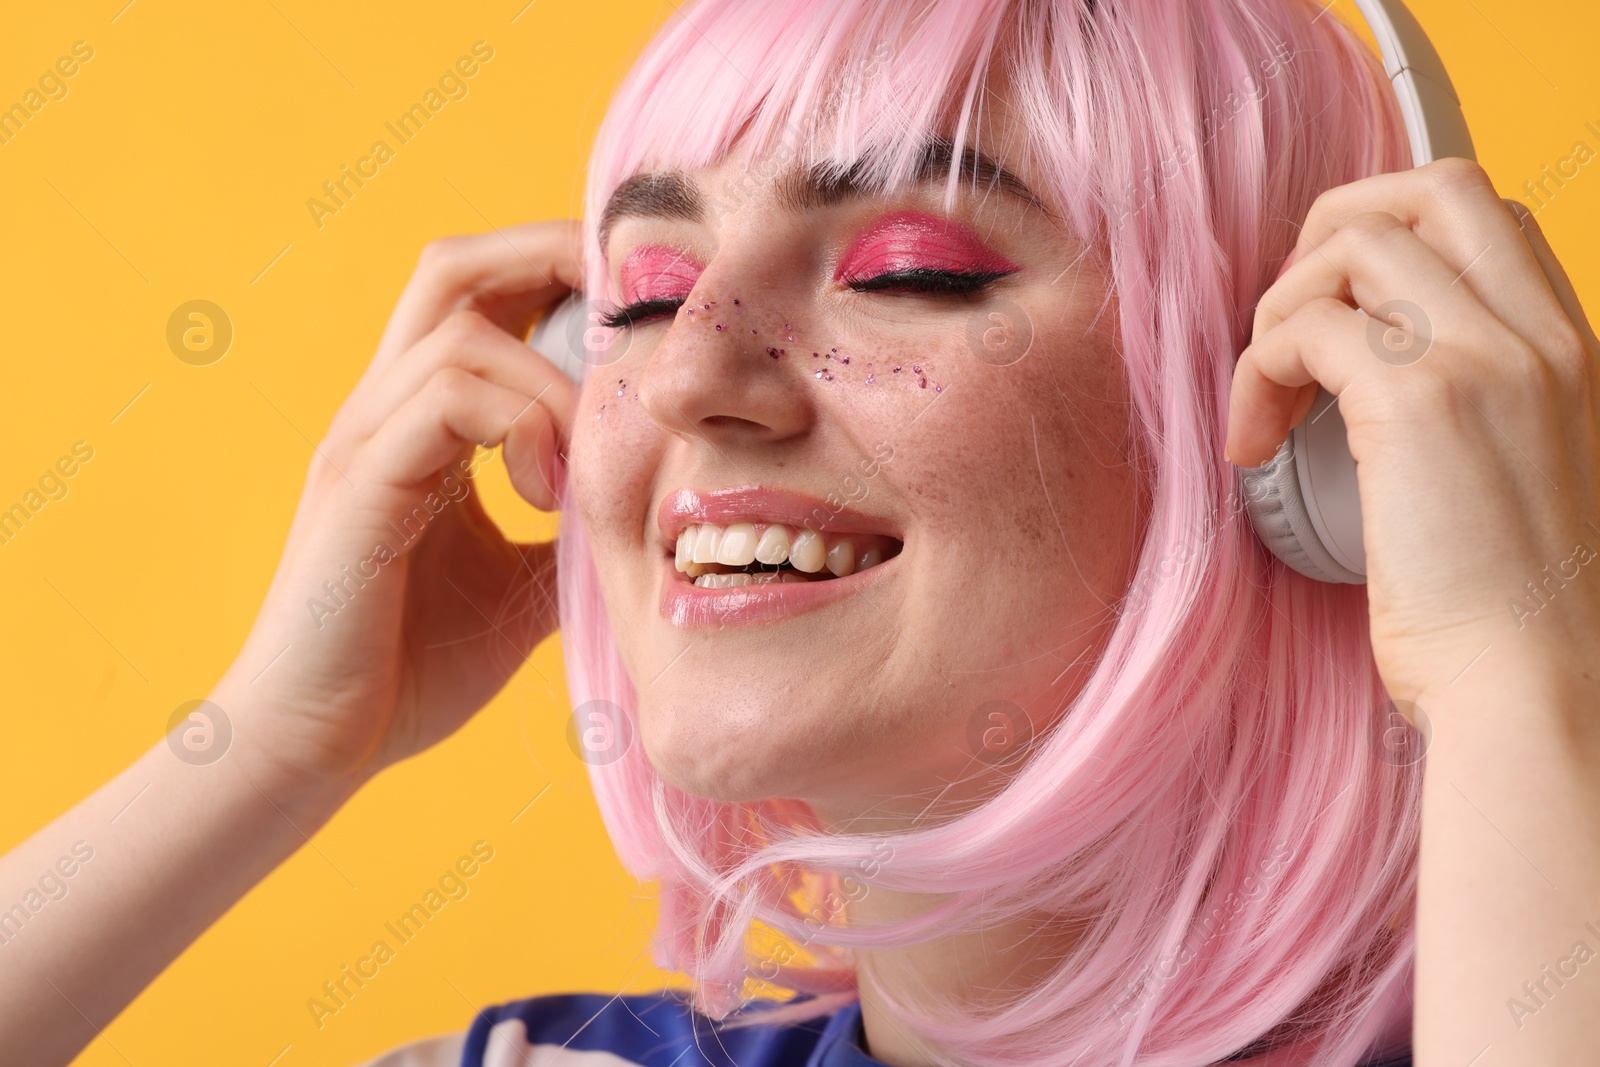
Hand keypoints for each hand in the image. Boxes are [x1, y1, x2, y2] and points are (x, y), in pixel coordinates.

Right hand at [213, 220, 583, 802]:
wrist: (315, 746)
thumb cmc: (410, 668)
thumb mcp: (523, 586)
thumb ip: (573, 535)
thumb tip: (649, 515)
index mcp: (422, 424)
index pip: (484, 297)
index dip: (559, 276)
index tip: (638, 315)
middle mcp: (386, 412)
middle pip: (453, 267)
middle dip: (549, 257)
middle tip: (629, 314)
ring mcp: (365, 441)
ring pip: (458, 325)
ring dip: (550, 376)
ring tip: (587, 457)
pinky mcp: (359, 486)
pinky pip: (445, 400)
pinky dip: (519, 424)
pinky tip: (547, 498)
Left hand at [1226, 158, 1599, 708]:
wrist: (1536, 683)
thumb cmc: (1510, 606)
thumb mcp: (1518, 470)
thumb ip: (1480, 399)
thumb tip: (1376, 362)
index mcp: (1571, 347)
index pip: (1489, 214)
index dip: (1394, 227)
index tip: (1337, 299)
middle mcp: (1538, 334)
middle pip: (1428, 190)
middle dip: (1332, 228)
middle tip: (1289, 320)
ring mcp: (1484, 357)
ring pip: (1353, 247)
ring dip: (1281, 308)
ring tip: (1265, 393)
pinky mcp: (1415, 402)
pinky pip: (1301, 328)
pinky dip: (1256, 372)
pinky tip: (1252, 441)